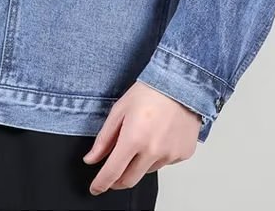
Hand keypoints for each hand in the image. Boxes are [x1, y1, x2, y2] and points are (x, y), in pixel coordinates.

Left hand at [82, 81, 201, 195]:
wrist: (180, 85)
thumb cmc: (149, 92)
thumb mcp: (119, 111)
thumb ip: (104, 139)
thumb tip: (91, 158)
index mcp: (134, 138)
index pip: (113, 171)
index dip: (101, 183)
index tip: (96, 188)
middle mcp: (153, 150)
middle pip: (129, 179)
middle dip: (116, 181)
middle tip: (112, 173)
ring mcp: (170, 155)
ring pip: (147, 171)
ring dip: (138, 163)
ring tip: (142, 138)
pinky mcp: (183, 154)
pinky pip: (164, 163)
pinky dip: (157, 156)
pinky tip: (158, 136)